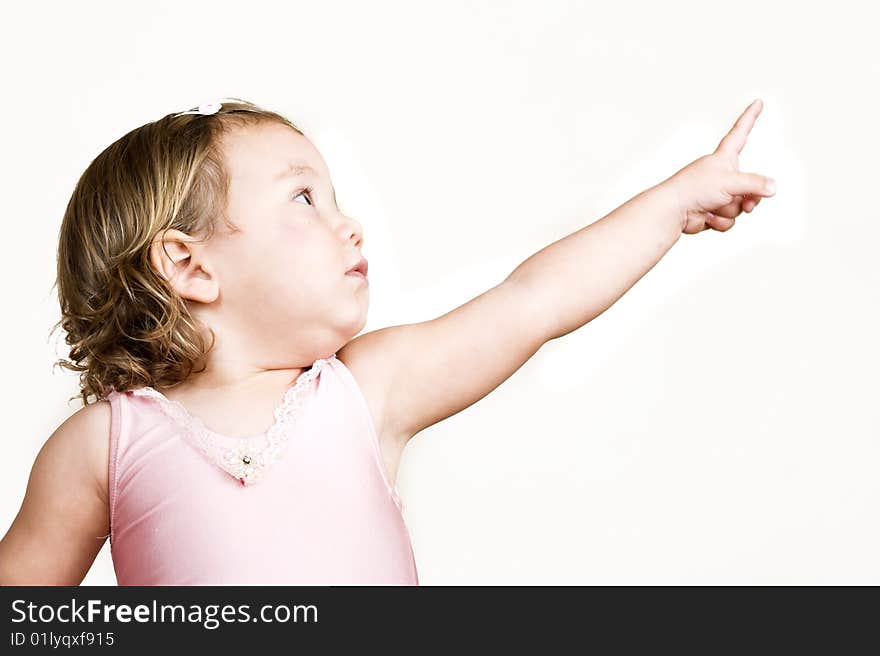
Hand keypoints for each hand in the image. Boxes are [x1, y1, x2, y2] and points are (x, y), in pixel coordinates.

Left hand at [666, 99, 776, 234]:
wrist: (674, 211)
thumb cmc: (694, 188)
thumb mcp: (731, 181)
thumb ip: (755, 184)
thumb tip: (772, 189)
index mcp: (724, 157)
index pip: (740, 132)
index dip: (749, 117)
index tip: (757, 102)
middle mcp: (722, 174)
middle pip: (751, 184)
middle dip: (749, 198)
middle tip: (746, 203)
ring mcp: (718, 193)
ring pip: (740, 205)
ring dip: (730, 210)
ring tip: (714, 206)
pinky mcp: (712, 211)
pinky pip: (729, 219)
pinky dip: (720, 221)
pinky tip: (706, 217)